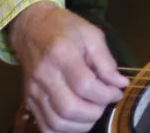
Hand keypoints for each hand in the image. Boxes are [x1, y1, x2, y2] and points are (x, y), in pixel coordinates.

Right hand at [10, 1, 129, 132]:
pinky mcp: (28, 100)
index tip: (117, 92)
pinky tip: (77, 120)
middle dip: (95, 112)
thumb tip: (120, 84)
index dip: (106, 94)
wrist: (31, 28)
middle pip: (70, 108)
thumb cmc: (65, 28)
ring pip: (57, 122)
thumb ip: (106, 61)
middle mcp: (44, 75)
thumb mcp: (92, 35)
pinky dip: (64, 130)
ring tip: (93, 111)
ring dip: (82, 124)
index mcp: (62, 54)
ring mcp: (33, 90)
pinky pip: (45, 126)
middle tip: (105, 102)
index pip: (85, 85)